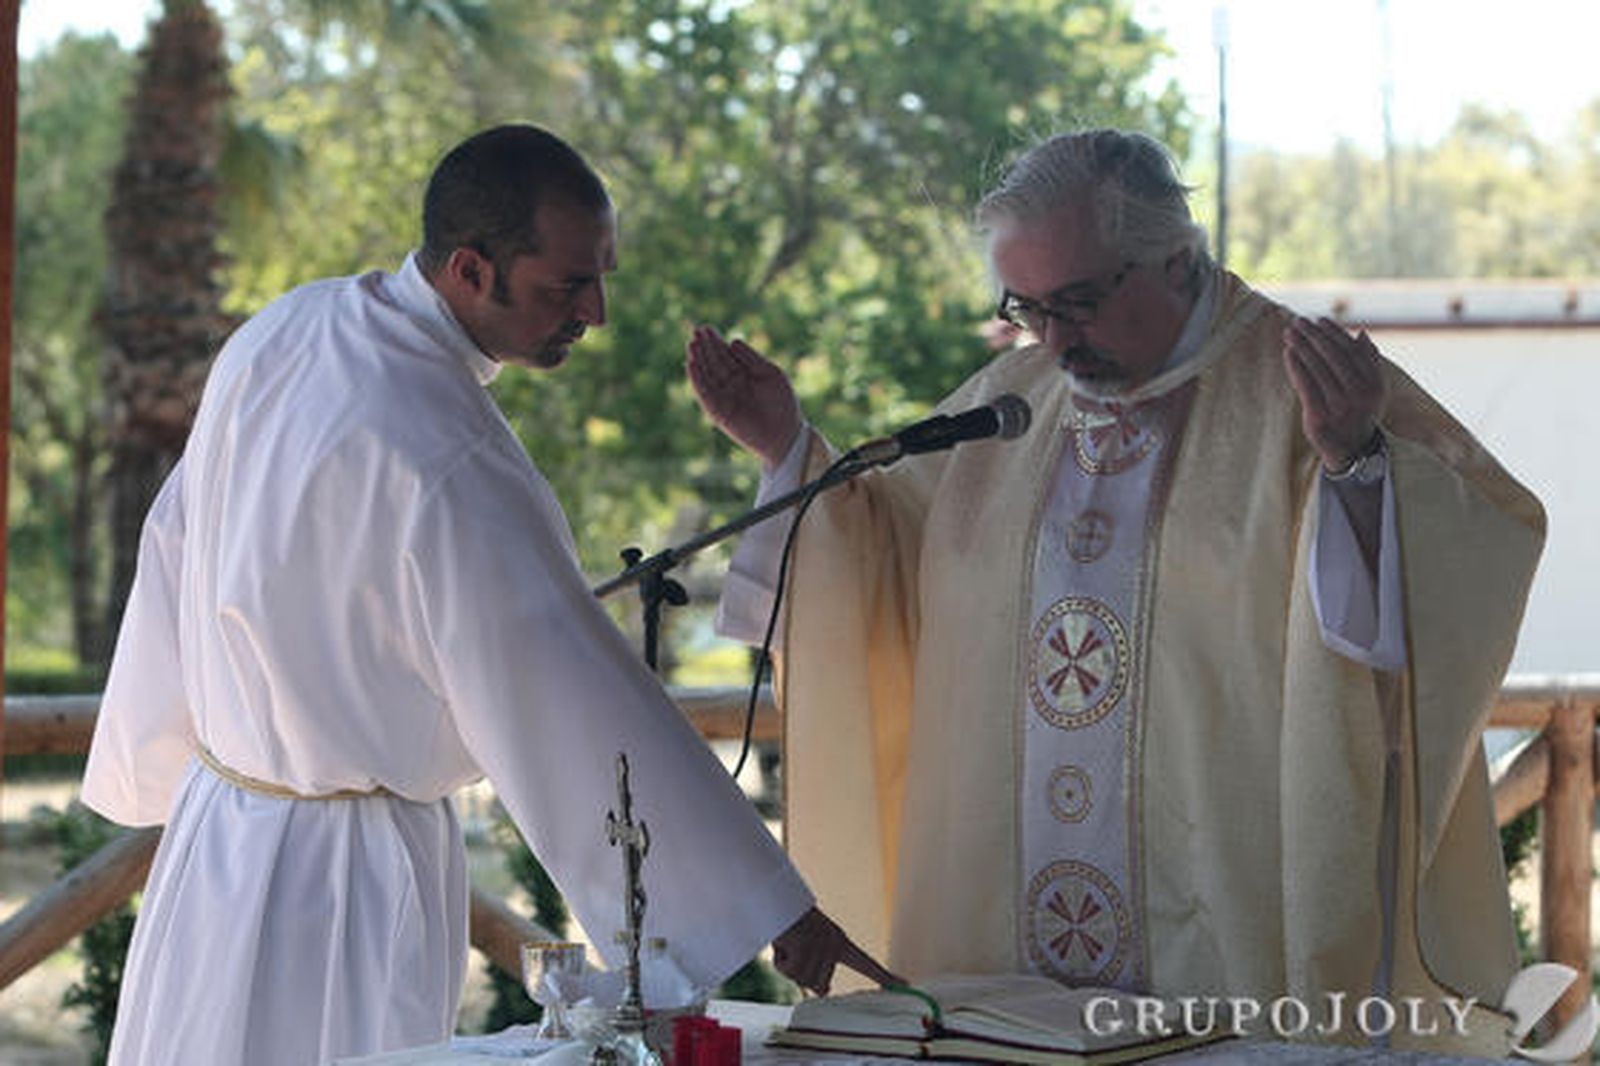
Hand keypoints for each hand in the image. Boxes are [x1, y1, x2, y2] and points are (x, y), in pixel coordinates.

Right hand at [686, 325, 802, 467]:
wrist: (786, 434)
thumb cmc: (783, 404)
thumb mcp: (771, 373)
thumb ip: (751, 358)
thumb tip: (732, 341)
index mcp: (743, 375)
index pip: (725, 355)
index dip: (715, 342)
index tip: (706, 328)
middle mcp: (731, 386)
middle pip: (713, 363)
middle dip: (704, 348)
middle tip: (696, 331)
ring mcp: (723, 399)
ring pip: (706, 376)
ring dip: (698, 360)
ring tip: (691, 344)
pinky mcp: (718, 412)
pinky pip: (704, 394)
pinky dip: (697, 379)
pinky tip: (691, 364)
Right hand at [771, 906, 902, 995]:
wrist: (775, 900)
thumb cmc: (790, 926)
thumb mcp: (809, 951)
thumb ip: (819, 974)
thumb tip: (825, 992)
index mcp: (840, 942)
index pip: (866, 963)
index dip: (885, 976)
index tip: (906, 984)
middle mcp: (835, 944)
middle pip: (820, 985)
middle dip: (802, 974)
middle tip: (793, 950)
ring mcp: (821, 945)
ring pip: (804, 980)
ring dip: (789, 966)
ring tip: (788, 943)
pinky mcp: (805, 945)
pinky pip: (790, 971)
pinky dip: (780, 961)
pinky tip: (782, 943)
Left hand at [1282, 316, 1388, 470]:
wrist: (1351, 449)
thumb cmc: (1359, 411)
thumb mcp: (1371, 388)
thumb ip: (1368, 361)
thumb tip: (1361, 332)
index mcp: (1374, 383)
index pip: (1350, 350)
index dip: (1334, 333)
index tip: (1319, 320)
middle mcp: (1359, 394)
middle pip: (1332, 356)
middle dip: (1313, 335)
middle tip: (1298, 322)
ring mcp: (1339, 406)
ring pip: (1317, 368)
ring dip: (1301, 346)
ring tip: (1289, 333)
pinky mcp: (1320, 416)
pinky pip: (1305, 385)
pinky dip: (1295, 366)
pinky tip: (1288, 353)